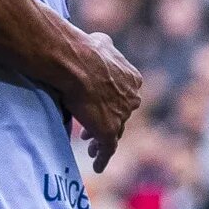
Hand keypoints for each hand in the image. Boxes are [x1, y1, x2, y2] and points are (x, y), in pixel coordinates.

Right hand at [65, 31, 141, 171]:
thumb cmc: (84, 50)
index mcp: (133, 80)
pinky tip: (97, 166)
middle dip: (106, 122)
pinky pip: (108, 149)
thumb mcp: (101, 42)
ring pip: (114, 134)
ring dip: (102, 141)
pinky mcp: (109, 131)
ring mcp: (122, 117)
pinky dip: (103, 158)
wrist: (76, 63)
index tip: (97, 107)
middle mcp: (131, 99)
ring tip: (91, 148)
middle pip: (120, 116)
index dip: (110, 103)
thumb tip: (104, 43)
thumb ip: (106, 47)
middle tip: (89, 130)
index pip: (123, 97)